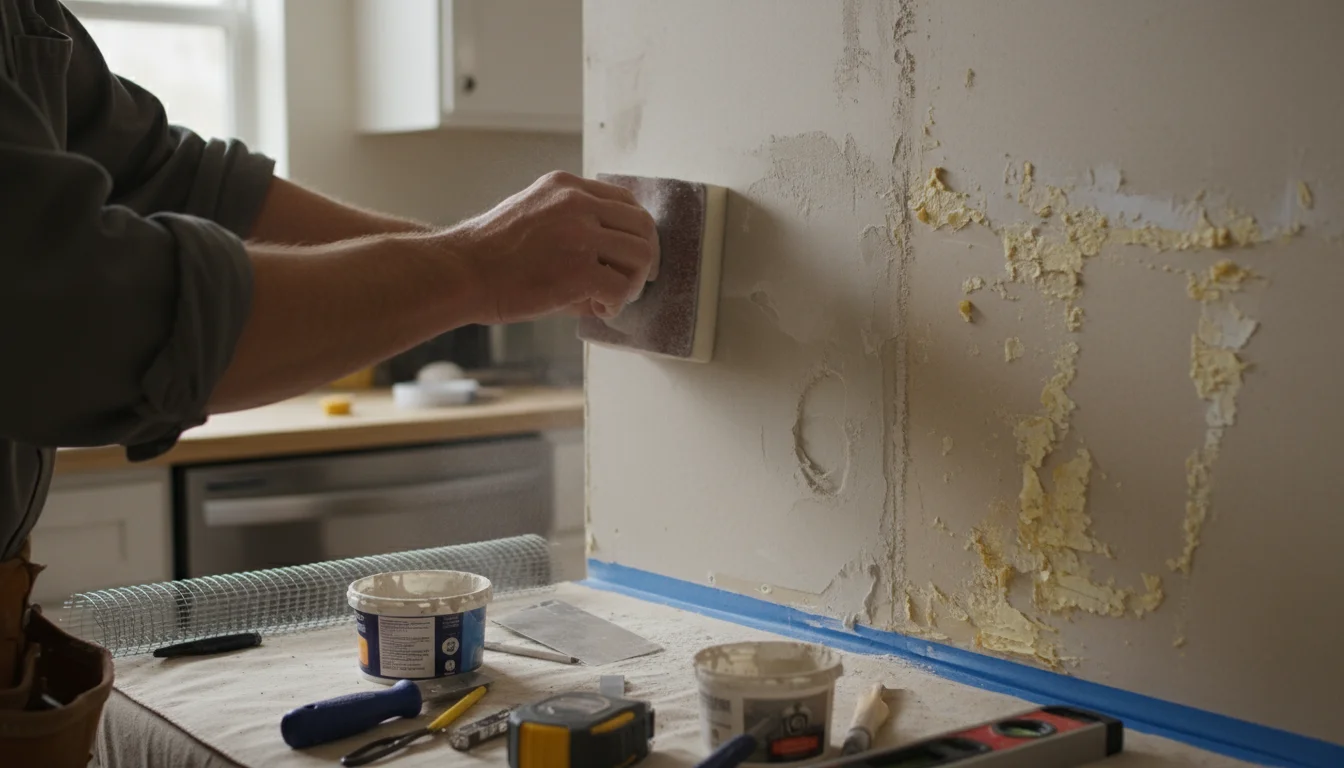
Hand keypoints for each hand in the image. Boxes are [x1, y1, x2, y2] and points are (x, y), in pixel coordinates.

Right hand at [448, 171, 658, 324]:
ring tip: (611, 298)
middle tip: (632, 282)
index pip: (624, 200)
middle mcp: (576, 202)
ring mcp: (579, 233)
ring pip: (640, 254)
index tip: (631, 255)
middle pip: (642, 225)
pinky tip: (598, 310)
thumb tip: (610, 269)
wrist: (459, 272)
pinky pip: (620, 287)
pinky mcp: (578, 269)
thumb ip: (573, 231)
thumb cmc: (489, 256)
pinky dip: (616, 303)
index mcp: (565, 187)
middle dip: (643, 258)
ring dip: (633, 282)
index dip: (635, 232)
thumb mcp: (532, 220)